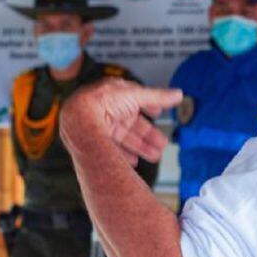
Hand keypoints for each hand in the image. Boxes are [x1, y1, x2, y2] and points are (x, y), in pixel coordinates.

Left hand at [61, 78, 181, 164]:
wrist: (78, 120)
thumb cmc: (101, 102)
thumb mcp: (135, 96)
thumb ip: (157, 97)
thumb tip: (178, 94)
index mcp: (115, 95)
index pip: (135, 101)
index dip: (149, 107)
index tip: (159, 115)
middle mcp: (106, 110)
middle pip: (132, 124)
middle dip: (148, 135)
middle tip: (162, 145)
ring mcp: (99, 126)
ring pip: (124, 138)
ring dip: (141, 147)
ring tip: (155, 156)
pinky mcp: (94, 140)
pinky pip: (111, 149)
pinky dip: (124, 156)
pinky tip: (134, 162)